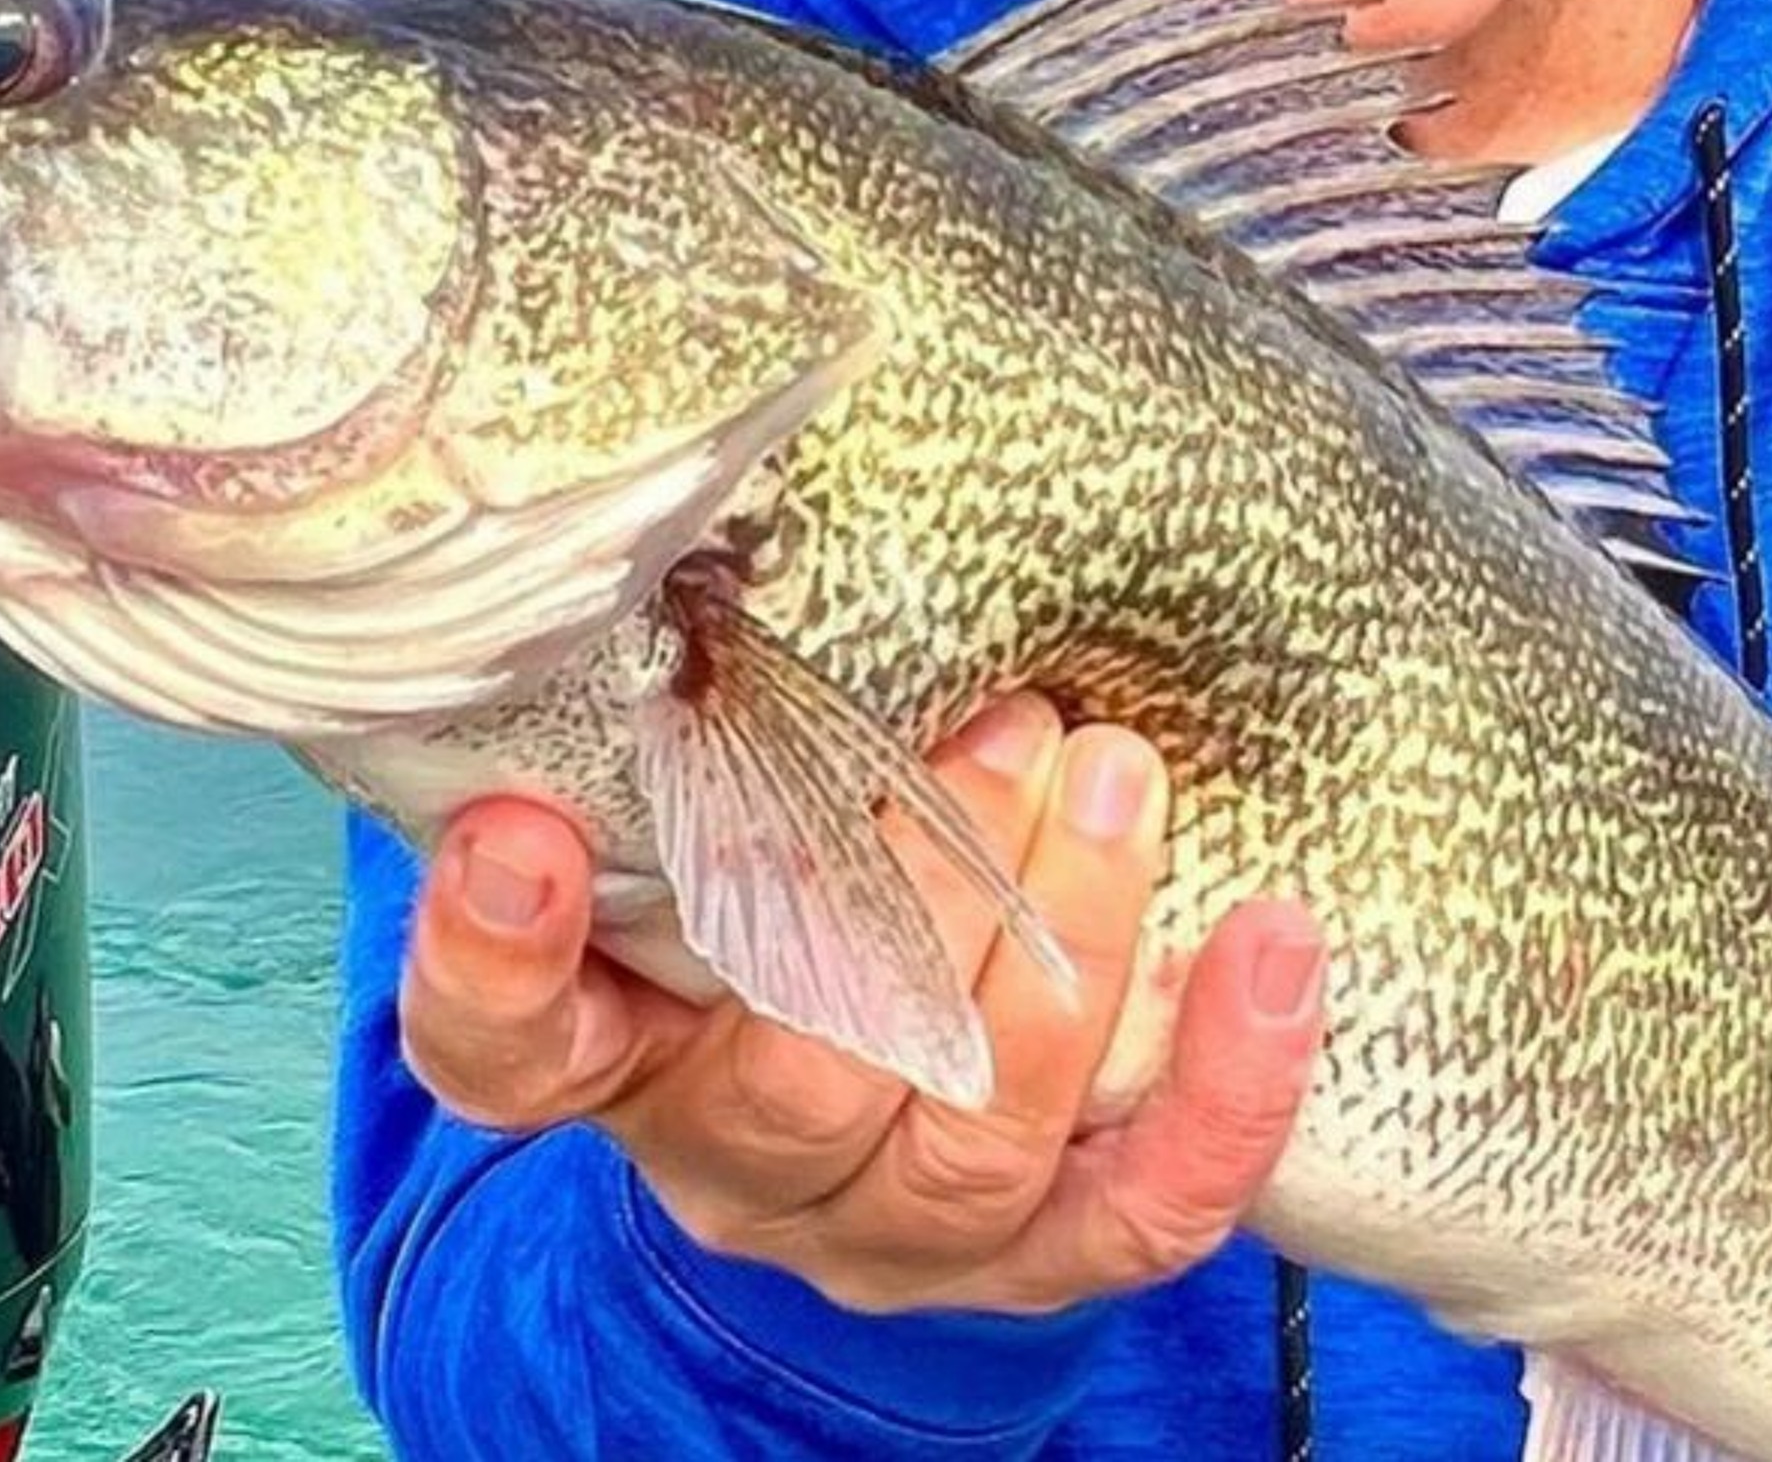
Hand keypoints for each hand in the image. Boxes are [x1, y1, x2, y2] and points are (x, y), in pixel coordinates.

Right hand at [398, 693, 1327, 1314]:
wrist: (891, 1090)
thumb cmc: (800, 884)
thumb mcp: (719, 809)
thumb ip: (704, 722)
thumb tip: (734, 506)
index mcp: (623, 1053)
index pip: (506, 1046)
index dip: (494, 959)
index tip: (514, 837)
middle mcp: (736, 1164)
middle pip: (794, 1083)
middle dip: (914, 889)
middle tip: (1006, 719)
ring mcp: (892, 1234)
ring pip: (975, 1141)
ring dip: (1067, 944)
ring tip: (1121, 773)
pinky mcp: (1042, 1266)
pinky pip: (1142, 1208)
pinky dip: (1222, 1083)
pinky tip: (1276, 947)